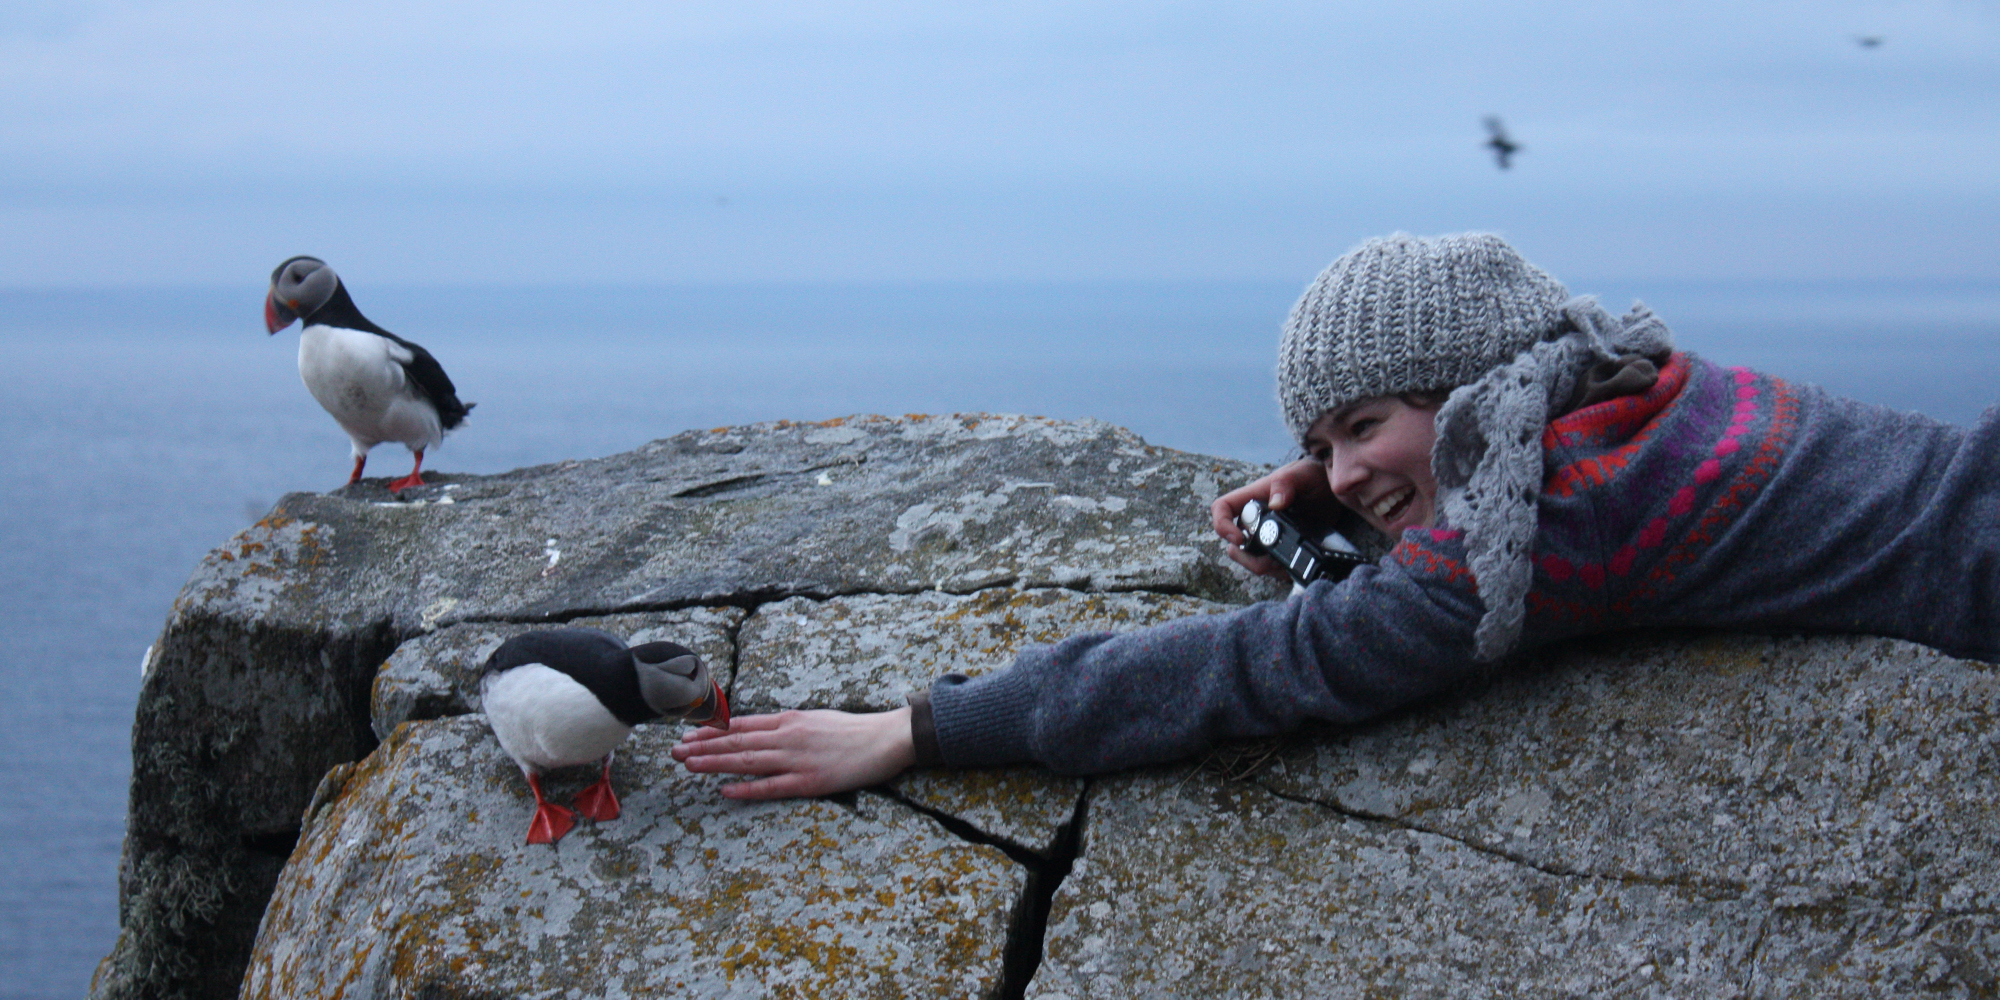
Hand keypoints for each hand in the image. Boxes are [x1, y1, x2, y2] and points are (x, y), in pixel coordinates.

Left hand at [671, 707, 916, 799]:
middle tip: (674, 752)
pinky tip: (725, 790)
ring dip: (715, 764)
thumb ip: (786, 725)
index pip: (741, 725)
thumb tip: (758, 731)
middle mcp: (787, 737)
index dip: (711, 731)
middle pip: (736, 742)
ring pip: (747, 761)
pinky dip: (746, 789)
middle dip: (702, 747)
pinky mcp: (809, 781)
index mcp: (789, 720)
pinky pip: (771, 786)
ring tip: (688, 766)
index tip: (686, 735)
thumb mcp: (814, 718)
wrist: (886, 738)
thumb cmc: (852, 729)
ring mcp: (797, 759)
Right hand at [1210, 459, 1335, 577]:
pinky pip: (1272, 568)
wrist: (1334, 494)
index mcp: (1253, 498)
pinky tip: (1294, 567)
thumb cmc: (1313, 477)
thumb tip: (1275, 503)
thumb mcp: (1302, 474)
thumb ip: (1286, 483)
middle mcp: (1255, 520)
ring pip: (1252, 560)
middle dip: (1249, 559)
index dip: (1223, 525)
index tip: (1239, 539)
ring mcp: (1267, 537)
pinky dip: (1280, 572)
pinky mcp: (1282, 550)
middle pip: (1235, 545)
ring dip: (1265, 568)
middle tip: (1270, 561)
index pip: (1222, 509)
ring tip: (1285, 564)